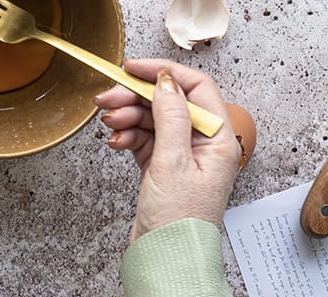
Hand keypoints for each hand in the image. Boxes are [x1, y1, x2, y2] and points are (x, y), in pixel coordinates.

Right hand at [95, 59, 241, 240]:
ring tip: (109, 122)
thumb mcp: (173, 163)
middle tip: (109, 97)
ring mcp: (181, 155)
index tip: (134, 68)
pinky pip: (144, 138)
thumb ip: (170, 117)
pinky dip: (127, 135)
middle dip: (137, 96)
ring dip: (128, 116)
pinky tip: (115, 141)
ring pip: (152, 119)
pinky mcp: (162, 166)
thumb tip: (165, 81)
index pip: (196, 88)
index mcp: (218, 139)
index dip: (164, 73)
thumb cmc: (179, 222)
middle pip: (169, 102)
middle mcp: (202, 144)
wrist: (165, 260)